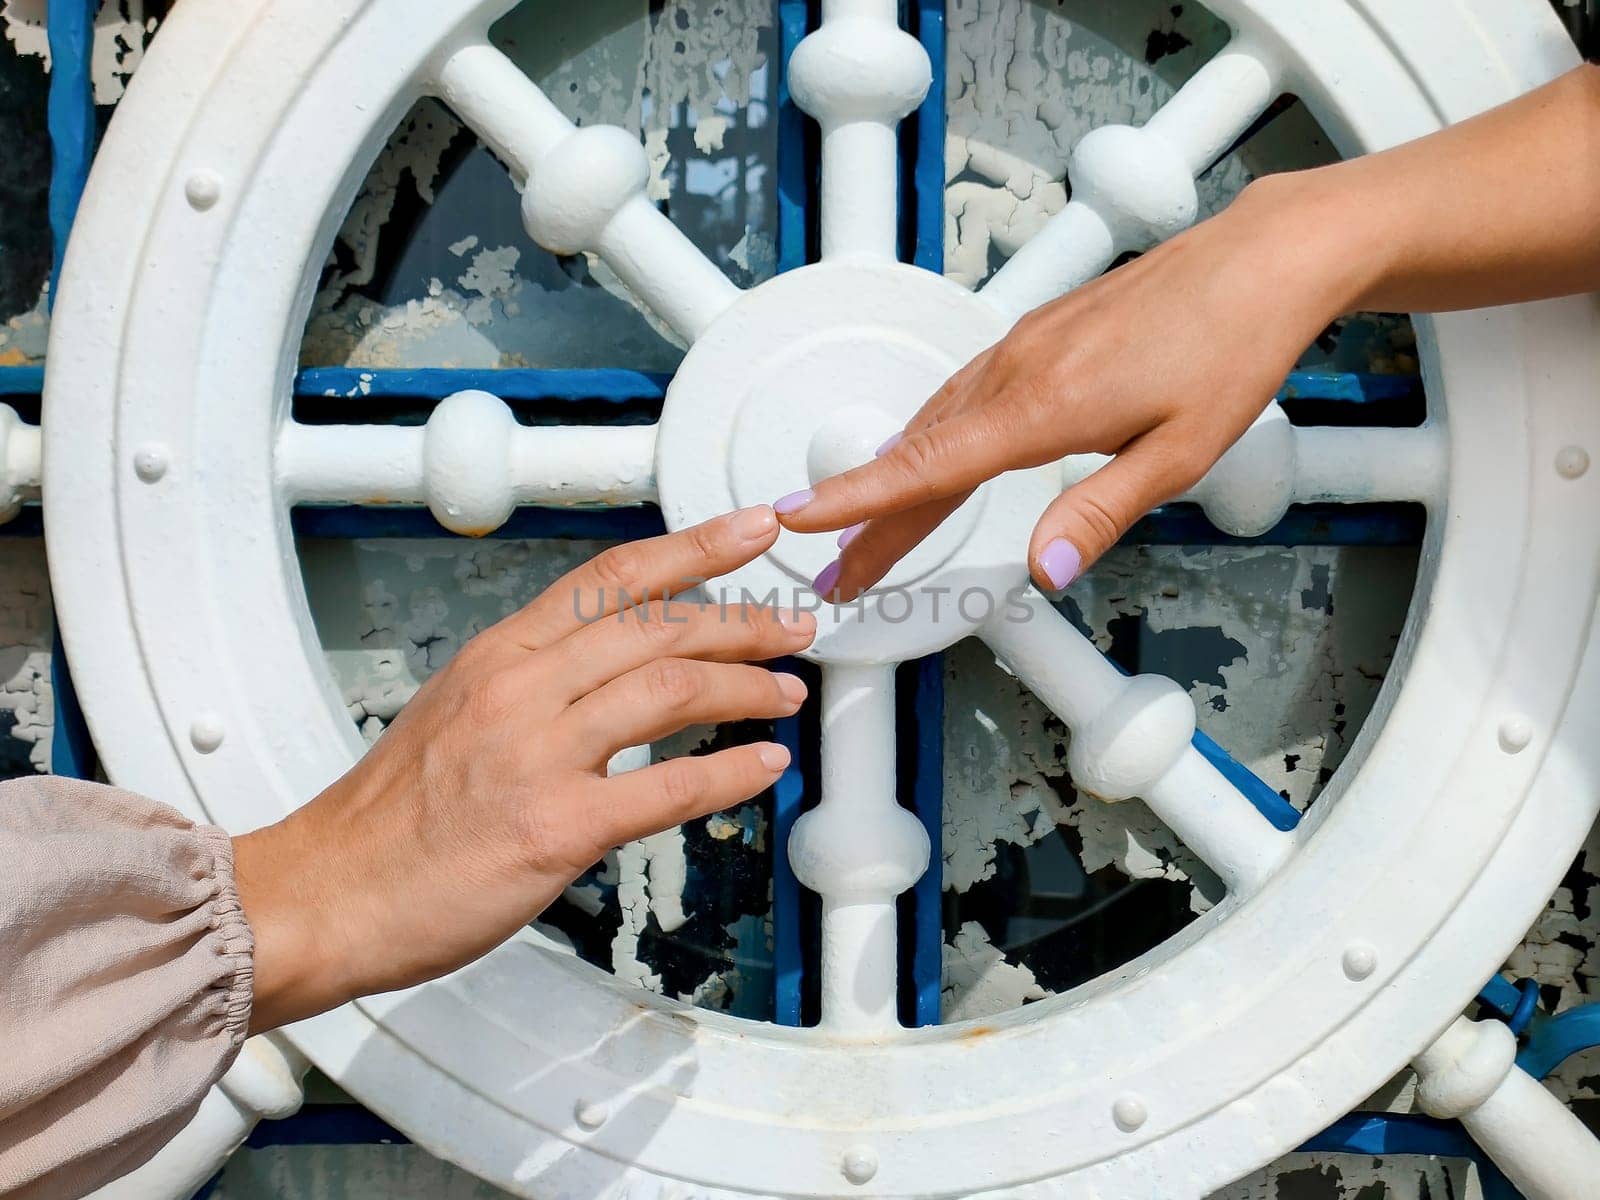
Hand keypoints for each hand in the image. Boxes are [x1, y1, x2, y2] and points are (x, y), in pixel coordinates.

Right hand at [234, 507, 814, 1031]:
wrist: (324, 894)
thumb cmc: (388, 819)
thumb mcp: (456, 713)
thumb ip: (533, 685)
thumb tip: (607, 677)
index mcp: (500, 655)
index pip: (612, 576)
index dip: (694, 545)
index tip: (751, 528)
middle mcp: (521, 688)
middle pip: (658, 625)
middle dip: (743, 619)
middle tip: (794, 623)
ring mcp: (537, 755)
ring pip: (671, 689)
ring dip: (748, 686)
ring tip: (789, 692)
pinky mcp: (554, 827)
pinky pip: (666, 789)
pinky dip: (729, 774)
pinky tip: (764, 766)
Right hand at [776, 177, 1350, 596]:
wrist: (1260, 260)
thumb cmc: (1232, 348)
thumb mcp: (1180, 454)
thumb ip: (1099, 513)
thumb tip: (1041, 573)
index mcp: (1044, 407)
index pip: (928, 465)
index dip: (857, 498)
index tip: (799, 518)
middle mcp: (1018, 371)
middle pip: (917, 455)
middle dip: (867, 520)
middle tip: (835, 574)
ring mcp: (1022, 347)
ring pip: (935, 424)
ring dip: (893, 482)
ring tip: (866, 533)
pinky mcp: (1036, 336)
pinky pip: (960, 395)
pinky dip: (927, 437)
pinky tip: (924, 456)